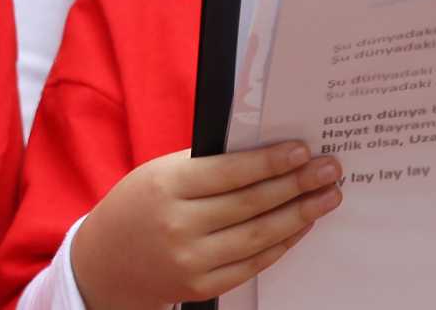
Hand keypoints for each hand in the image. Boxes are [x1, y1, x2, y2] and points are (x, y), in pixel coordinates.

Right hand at [70, 143, 341, 309]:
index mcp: (166, 186)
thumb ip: (203, 166)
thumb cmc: (138, 205)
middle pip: (252, 203)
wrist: (106, 261)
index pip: (230, 172)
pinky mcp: (202, 285)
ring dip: (300, 214)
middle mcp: (179, 225)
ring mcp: (192, 260)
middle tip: (329, 170)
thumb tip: (263, 155)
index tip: (302, 150)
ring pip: (259, 235)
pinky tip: (301, 225)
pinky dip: (282, 242)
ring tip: (327, 196)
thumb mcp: (158, 173)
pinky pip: (253, 262)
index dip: (270, 162)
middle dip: (297, 184)